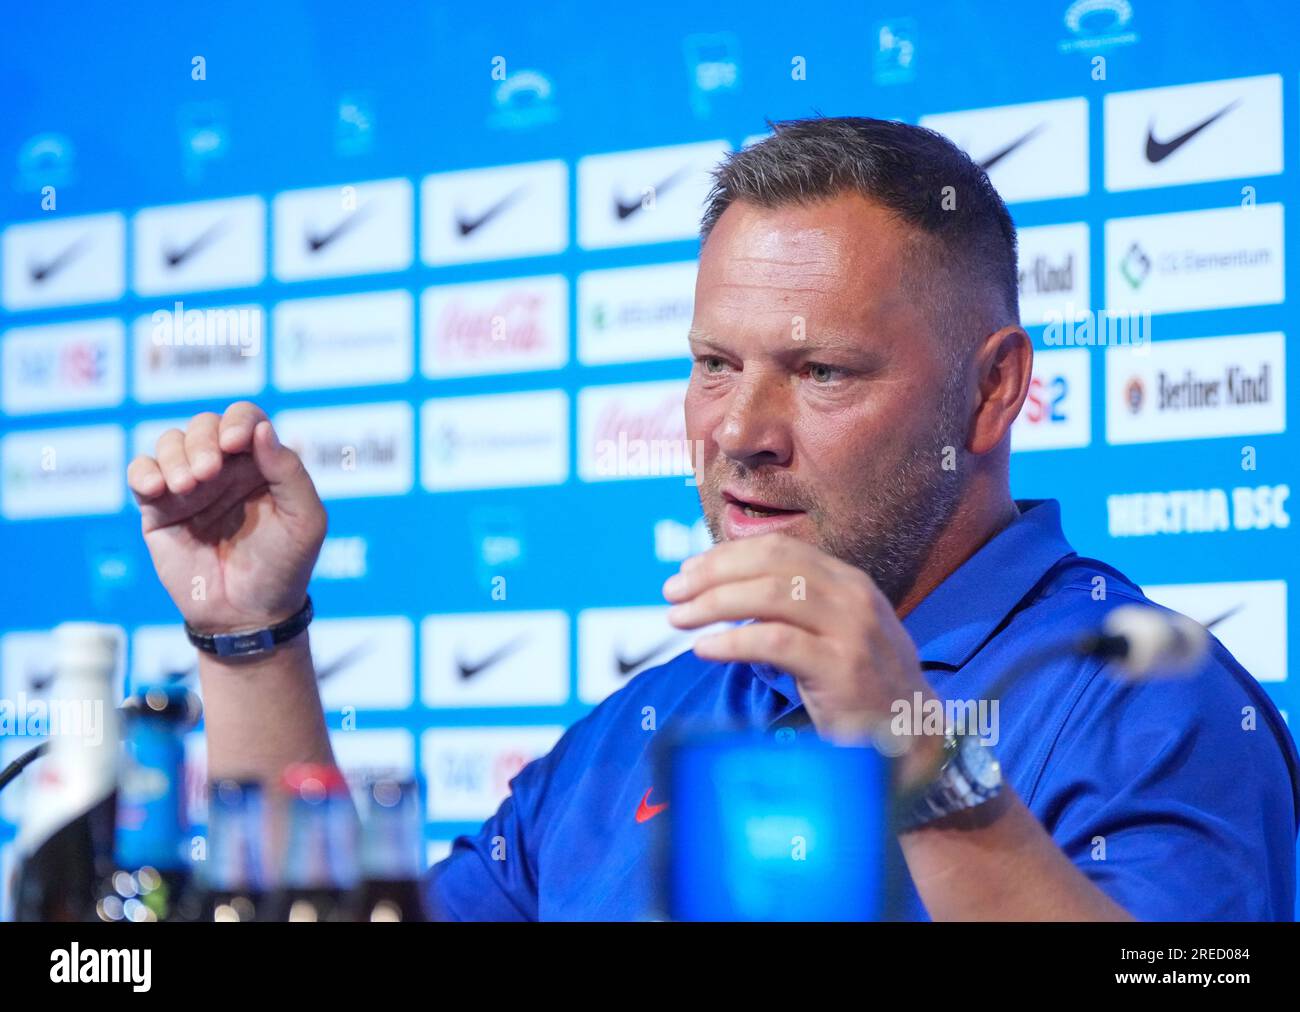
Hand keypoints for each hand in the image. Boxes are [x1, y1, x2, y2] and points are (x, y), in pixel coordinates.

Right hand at [127, 401, 326, 633]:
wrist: (249, 614)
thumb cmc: (285, 566)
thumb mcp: (305, 520)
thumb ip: (288, 472)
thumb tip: (260, 429)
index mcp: (261, 464)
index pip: (245, 420)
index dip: (237, 421)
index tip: (235, 443)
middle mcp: (225, 468)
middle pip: (203, 426)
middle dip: (203, 441)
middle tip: (208, 473)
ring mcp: (190, 487)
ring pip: (170, 443)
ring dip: (175, 456)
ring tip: (188, 486)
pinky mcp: (160, 509)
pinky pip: (141, 474)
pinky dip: (143, 472)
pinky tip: (156, 489)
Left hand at [663, 532, 944, 785]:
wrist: (913, 736)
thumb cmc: (861, 686)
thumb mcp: (832, 632)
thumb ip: (793, 608)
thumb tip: (725, 589)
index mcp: (847, 581)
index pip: (779, 550)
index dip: (727, 555)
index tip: (688, 570)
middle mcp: (853, 596)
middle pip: (770, 566)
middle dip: (712, 574)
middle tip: (672, 592)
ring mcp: (851, 630)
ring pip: (771, 596)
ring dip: (715, 603)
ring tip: (680, 618)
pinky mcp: (842, 668)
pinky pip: (777, 642)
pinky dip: (733, 642)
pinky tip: (704, 649)